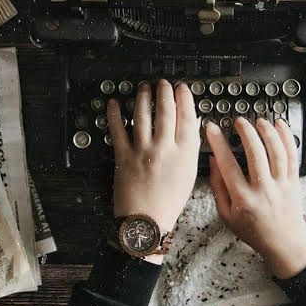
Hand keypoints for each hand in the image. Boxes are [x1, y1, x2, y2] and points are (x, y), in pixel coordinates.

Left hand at [108, 80, 200, 263]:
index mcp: (184, 154)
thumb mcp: (188, 174)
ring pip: (142, 115)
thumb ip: (190, 147)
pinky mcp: (123, 156)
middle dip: (164, 91)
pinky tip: (114, 103)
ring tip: (143, 87)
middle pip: (165, 111)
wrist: (146, 222)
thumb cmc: (169, 201)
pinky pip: (117, 130)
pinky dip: (114, 114)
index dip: (184, 98)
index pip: (187, 117)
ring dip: (142, 96)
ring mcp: (142, 151)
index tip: (182, 88)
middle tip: (162, 83)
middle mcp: (164, 149)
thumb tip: (192, 122)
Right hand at [206, 117, 305, 278]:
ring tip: (258, 120)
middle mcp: (263, 190)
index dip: (218, 143)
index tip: (211, 128)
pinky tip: (280, 125)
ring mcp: (281, 185)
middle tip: (239, 121)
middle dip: (246, 133)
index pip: (228, 165)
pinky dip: (287, 138)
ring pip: (276, 152)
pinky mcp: (294, 182)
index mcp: (243, 198)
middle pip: (256, 154)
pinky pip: (292, 156)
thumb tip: (213, 161)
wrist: (285, 244)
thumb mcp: (226, 214)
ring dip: (267, 132)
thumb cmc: (253, 230)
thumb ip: (217, 187)